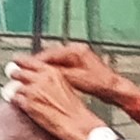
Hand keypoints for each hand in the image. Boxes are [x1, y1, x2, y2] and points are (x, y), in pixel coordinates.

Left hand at [10, 60, 103, 139]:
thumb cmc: (74, 109)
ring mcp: (33, 91)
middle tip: (13, 78)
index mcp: (51, 72)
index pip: (29, 61)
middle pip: (19, 72)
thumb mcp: (64, 85)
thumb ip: (49, 79)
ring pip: (15, 86)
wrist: (76, 123)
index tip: (16, 63)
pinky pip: (14, 99)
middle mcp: (40, 79)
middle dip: (15, 75)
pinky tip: (18, 103)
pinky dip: (14, 101)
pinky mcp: (28, 104)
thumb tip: (38, 79)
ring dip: (15, 90)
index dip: (20, 62)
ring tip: (17, 94)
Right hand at [15, 44, 139, 106]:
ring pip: (58, 60)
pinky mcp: (83, 65)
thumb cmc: (99, 84)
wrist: (115, 89)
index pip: (50, 54)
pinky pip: (64, 65)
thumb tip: (41, 73)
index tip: (24, 65)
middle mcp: (77, 50)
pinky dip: (56, 70)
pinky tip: (50, 78)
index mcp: (75, 51)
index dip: (36, 61)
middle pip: (53, 55)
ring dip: (47, 67)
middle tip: (26, 69)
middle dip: (39, 63)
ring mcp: (81, 57)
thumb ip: (58, 74)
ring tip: (35, 74)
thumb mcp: (75, 79)